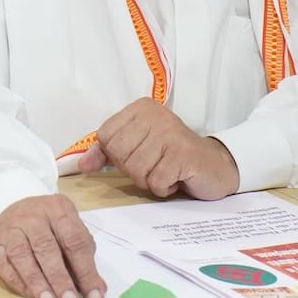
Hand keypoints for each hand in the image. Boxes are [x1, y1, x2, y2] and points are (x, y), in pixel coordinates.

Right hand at [0, 194, 105, 297]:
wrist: (16, 208)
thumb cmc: (50, 226)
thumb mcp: (72, 233)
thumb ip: (84, 260)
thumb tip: (96, 291)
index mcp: (58, 209)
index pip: (74, 241)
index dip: (86, 271)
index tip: (93, 297)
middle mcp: (32, 216)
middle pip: (46, 247)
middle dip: (59, 278)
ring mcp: (10, 228)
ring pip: (21, 255)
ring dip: (36, 282)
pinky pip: (2, 263)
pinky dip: (17, 281)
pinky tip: (30, 295)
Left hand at [77, 98, 238, 199]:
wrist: (216, 166)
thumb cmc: (172, 157)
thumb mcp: (137, 148)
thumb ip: (107, 153)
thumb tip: (82, 164)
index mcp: (139, 108)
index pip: (105, 137)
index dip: (117, 155)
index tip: (139, 154)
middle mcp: (155, 115)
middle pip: (119, 154)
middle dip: (134, 170)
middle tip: (155, 165)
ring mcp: (170, 133)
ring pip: (135, 170)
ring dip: (150, 180)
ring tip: (166, 171)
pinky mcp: (182, 154)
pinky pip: (155, 181)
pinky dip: (164, 188)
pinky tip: (177, 178)